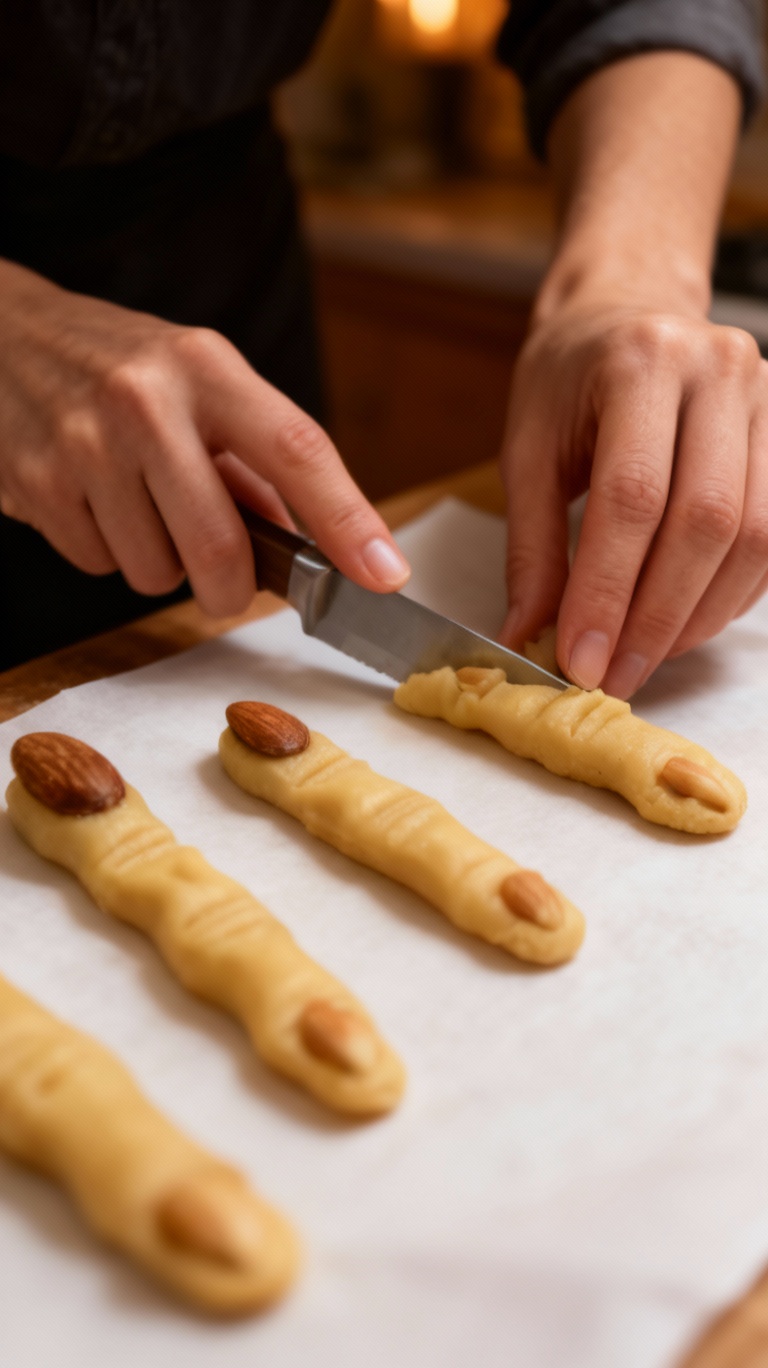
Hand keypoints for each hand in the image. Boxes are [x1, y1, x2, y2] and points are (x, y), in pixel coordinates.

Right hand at [0, 260, 409, 616]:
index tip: (384, 573)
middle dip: (232, 590)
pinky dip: (106, 552)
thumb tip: (318, 547)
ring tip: (137, 506)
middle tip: (227, 586)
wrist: (1, 334)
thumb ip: (255, 460)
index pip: (296, 450)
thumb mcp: (197, 381)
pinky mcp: (35, 483)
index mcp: (206, 367)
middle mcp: (145, 400)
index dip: (348, 520)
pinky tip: (93, 501)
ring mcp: (84, 444)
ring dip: (159, 563)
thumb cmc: (120, 366)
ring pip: (154, 572)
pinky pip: (98, 566)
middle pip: (220, 545)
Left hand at [499, 299, 767, 696]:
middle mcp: (718, 371)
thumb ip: (532, 548)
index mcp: (640, 362)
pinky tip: (687, 622)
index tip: (581, 658)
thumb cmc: (570, 380)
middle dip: (657, 616)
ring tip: (647, 657)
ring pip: (756, 535)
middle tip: (616, 674)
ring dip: (700, 614)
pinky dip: (732, 594)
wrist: (626, 312)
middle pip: (705, 520)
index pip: (632, 497)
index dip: (608, 590)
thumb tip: (528, 638)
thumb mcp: (527, 452)